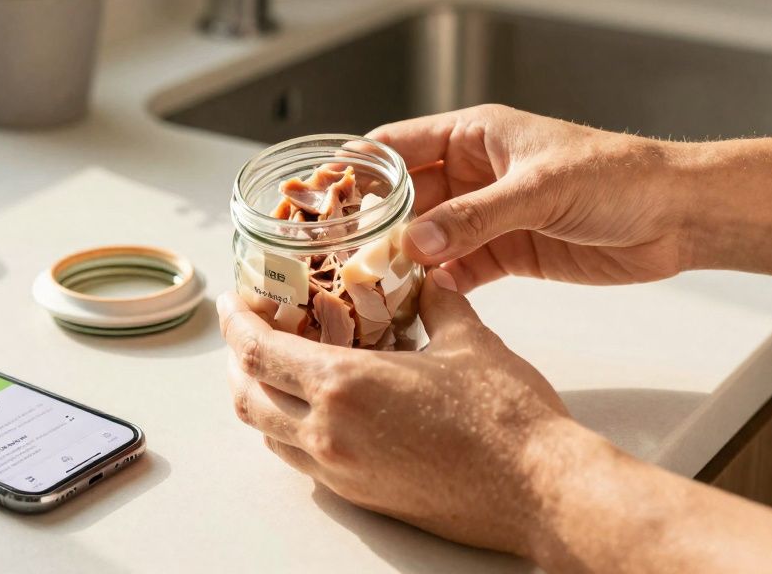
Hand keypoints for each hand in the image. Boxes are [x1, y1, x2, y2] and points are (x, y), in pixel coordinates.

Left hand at [217, 273, 584, 557]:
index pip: (258, 352)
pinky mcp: (363, 497)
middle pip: (247, 397)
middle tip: (248, 333)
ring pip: (269, 435)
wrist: (540, 490)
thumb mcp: (469, 339)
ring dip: (259, 398)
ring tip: (275, 369)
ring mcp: (342, 472)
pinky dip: (291, 429)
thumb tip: (428, 275)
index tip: (232, 303)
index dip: (236, 324)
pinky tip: (317, 410)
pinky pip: (302, 460)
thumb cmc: (507, 417)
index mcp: (344, 386)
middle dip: (237, 362)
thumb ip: (437, 302)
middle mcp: (328, 434)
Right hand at [368, 104, 687, 291]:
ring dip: (404, 260)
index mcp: (474, 136)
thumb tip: (414, 242)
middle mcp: (473, 174)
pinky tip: (422, 300)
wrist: (678, 217)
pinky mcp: (507, 254)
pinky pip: (459, 269)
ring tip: (370, 284)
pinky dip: (440, 285)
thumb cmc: (618, 176)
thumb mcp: (540, 189)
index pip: (398, 146)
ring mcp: (487, 216)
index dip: (358, 169)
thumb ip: (476, 218)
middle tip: (338, 253)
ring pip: (427, 238)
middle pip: (405, 198)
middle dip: (374, 224)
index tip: (320, 196)